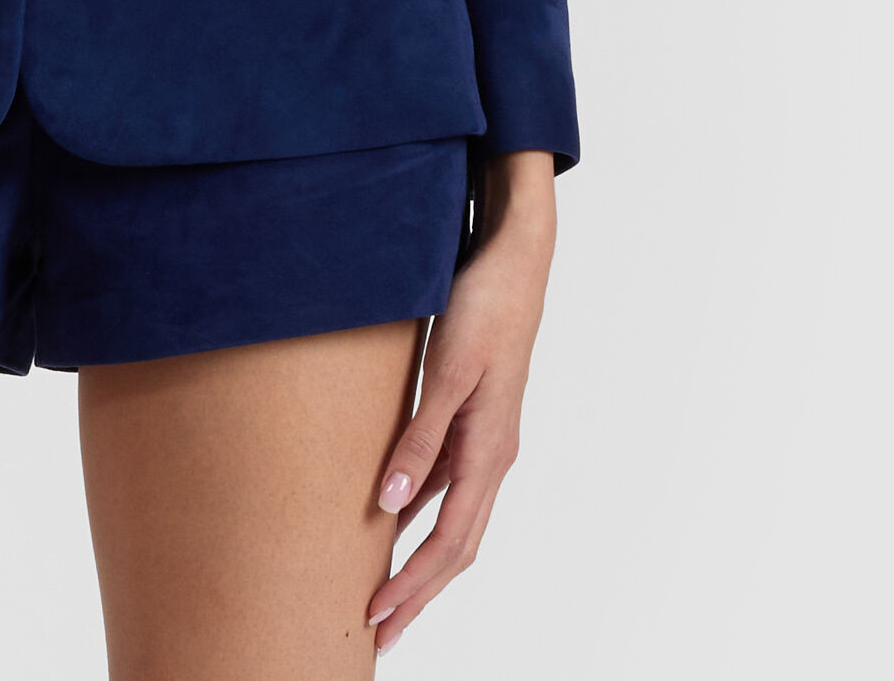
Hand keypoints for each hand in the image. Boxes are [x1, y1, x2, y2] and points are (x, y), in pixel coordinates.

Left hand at [366, 149, 556, 651]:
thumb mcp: (449, 369)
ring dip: (417, 559)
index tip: (377, 619)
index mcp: (489, 452)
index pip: (450, 542)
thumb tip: (390, 504)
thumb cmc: (487, 306)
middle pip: (454, 546)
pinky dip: (418, 511)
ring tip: (382, 590)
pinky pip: (444, 480)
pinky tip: (388, 513)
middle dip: (417, 593)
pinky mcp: (471, 414)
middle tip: (378, 634)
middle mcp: (491, 455)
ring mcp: (483, 437)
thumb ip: (420, 437)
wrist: (516, 257)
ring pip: (451, 517)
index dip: (414, 585)